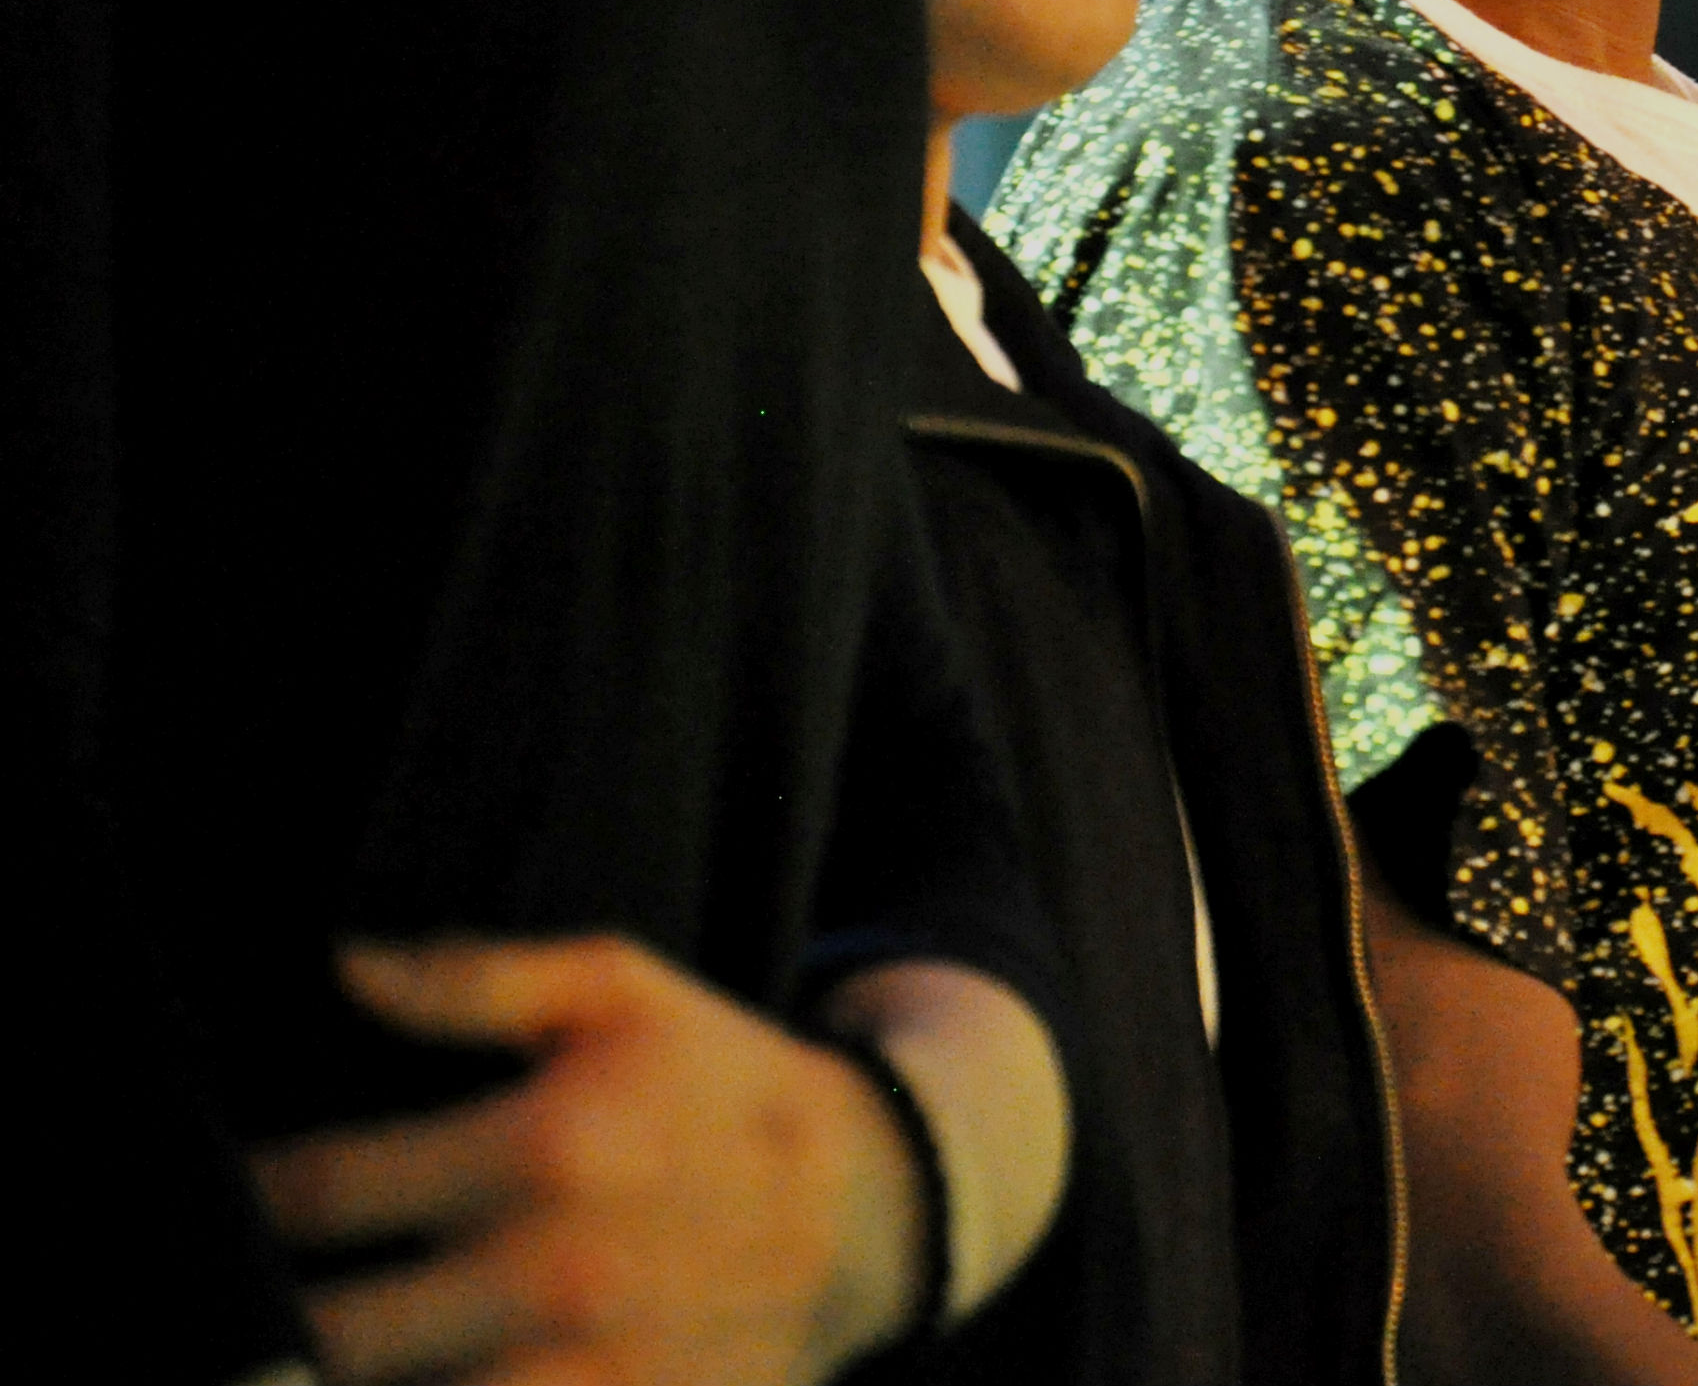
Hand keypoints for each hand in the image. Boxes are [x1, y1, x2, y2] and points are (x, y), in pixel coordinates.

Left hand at [249, 936, 923, 1385]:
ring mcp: (589, 1376)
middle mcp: (553, 1274)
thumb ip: (477, 975)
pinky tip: (401, 1378)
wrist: (878, 1205)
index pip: (319, 1193)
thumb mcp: (625, 991)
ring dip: (337, 1378)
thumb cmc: (724, 1085)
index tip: (207, 1193)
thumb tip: (338, 964)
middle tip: (223, 1299)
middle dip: (259, 1319)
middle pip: (326, 1335)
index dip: (237, 1196)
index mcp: (544, 1148)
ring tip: (295, 1349)